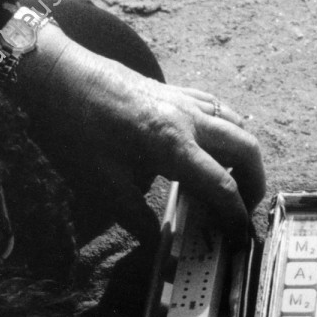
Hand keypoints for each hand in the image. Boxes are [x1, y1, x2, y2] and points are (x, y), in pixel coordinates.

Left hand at [20, 22, 265, 230]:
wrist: (61, 74)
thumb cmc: (76, 124)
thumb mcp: (100, 178)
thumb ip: (134, 214)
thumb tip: (155, 242)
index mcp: (170, 144)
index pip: (221, 184)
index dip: (235, 215)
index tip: (239, 237)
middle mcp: (188, 120)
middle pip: (246, 150)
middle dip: (255, 184)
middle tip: (242, 208)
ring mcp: (185, 101)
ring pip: (239, 125)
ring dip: (245, 156)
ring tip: (231, 180)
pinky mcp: (178, 91)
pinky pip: (220, 109)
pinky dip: (229, 130)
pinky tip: (215, 146)